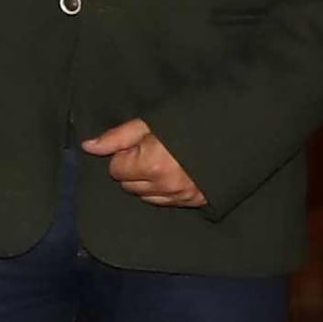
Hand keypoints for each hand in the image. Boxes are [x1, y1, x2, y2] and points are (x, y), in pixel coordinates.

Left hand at [80, 117, 204, 209]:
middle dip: (133, 170)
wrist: (234, 129)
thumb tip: (87, 147)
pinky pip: (167, 202)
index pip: (116, 170)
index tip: (138, 144)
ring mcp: (182, 196)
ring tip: (164, 162)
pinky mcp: (196, 202)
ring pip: (146, 197)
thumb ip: (117, 137)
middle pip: (129, 186)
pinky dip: (165, 191)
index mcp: (151, 165)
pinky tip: (175, 174)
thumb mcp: (150, 122)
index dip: (123, 155)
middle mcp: (164, 185)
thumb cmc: (190, 119)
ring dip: (148, 183)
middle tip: (151, 151)